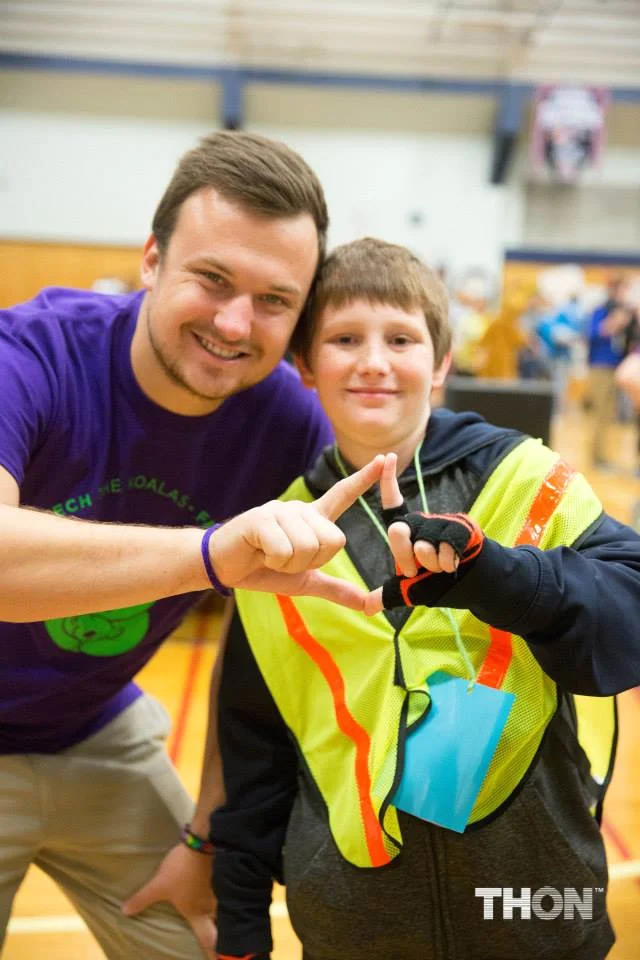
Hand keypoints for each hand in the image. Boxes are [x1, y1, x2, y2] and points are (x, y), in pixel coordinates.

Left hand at [122, 843, 216, 958]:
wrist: (203, 843)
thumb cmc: (181, 870)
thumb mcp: (159, 885)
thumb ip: (143, 899)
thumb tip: (124, 912)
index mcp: (197, 914)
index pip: (206, 940)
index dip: (212, 953)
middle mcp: (211, 908)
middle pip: (221, 929)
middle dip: (223, 939)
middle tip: (223, 947)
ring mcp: (221, 892)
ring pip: (225, 911)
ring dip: (224, 919)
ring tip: (222, 922)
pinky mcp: (225, 878)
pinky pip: (228, 895)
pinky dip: (226, 901)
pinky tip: (224, 896)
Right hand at [209, 455, 387, 610]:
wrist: (223, 566)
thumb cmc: (263, 569)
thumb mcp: (304, 581)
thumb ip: (335, 589)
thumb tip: (367, 605)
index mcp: (312, 519)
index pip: (343, 495)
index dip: (364, 479)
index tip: (384, 459)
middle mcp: (300, 509)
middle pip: (334, 540)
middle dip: (312, 562)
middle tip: (286, 560)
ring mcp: (281, 511)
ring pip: (309, 548)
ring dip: (290, 564)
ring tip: (270, 555)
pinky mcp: (262, 519)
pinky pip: (286, 551)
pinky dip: (274, 562)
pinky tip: (260, 553)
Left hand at [364, 454, 484, 614]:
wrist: (479, 587)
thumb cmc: (444, 585)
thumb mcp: (413, 591)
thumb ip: (390, 594)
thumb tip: (366, 607)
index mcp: (409, 533)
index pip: (394, 506)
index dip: (388, 482)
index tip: (386, 457)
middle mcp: (423, 524)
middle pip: (398, 531)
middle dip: (404, 556)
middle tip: (415, 570)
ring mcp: (443, 525)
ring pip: (423, 545)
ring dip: (431, 565)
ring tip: (442, 569)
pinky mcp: (461, 529)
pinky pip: (444, 546)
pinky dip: (447, 563)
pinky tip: (454, 566)